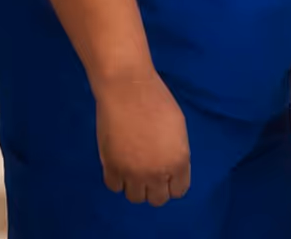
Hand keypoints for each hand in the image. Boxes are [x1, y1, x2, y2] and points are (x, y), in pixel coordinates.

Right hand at [94, 72, 190, 205]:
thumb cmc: (158, 101)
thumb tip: (172, 167)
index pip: (178, 191)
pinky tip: (120, 165)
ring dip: (136, 185)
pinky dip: (118, 179)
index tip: (167, 174)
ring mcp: (133, 173)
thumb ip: (176, 153)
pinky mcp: (111, 167)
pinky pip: (114, 186)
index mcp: (179, 162)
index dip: (173, 183)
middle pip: (157, 199)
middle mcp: (157, 173)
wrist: (128, 90)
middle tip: (150, 172)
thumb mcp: (178, 128)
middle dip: (155, 187)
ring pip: (135, 197)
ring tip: (134, 168)